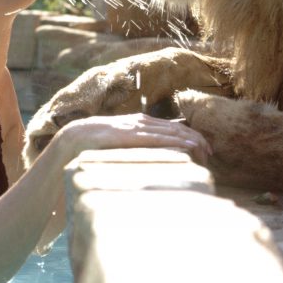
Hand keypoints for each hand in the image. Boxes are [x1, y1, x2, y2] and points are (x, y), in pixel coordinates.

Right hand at [58, 113, 212, 164]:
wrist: (71, 140)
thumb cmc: (92, 147)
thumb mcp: (116, 147)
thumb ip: (131, 149)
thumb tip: (145, 160)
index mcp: (136, 124)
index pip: (168, 128)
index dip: (187, 136)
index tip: (202, 148)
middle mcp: (138, 122)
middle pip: (173, 129)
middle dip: (194, 139)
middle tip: (210, 152)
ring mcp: (133, 127)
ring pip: (169, 132)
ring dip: (189, 140)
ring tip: (205, 150)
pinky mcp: (128, 135)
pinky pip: (157, 138)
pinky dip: (175, 141)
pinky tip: (188, 147)